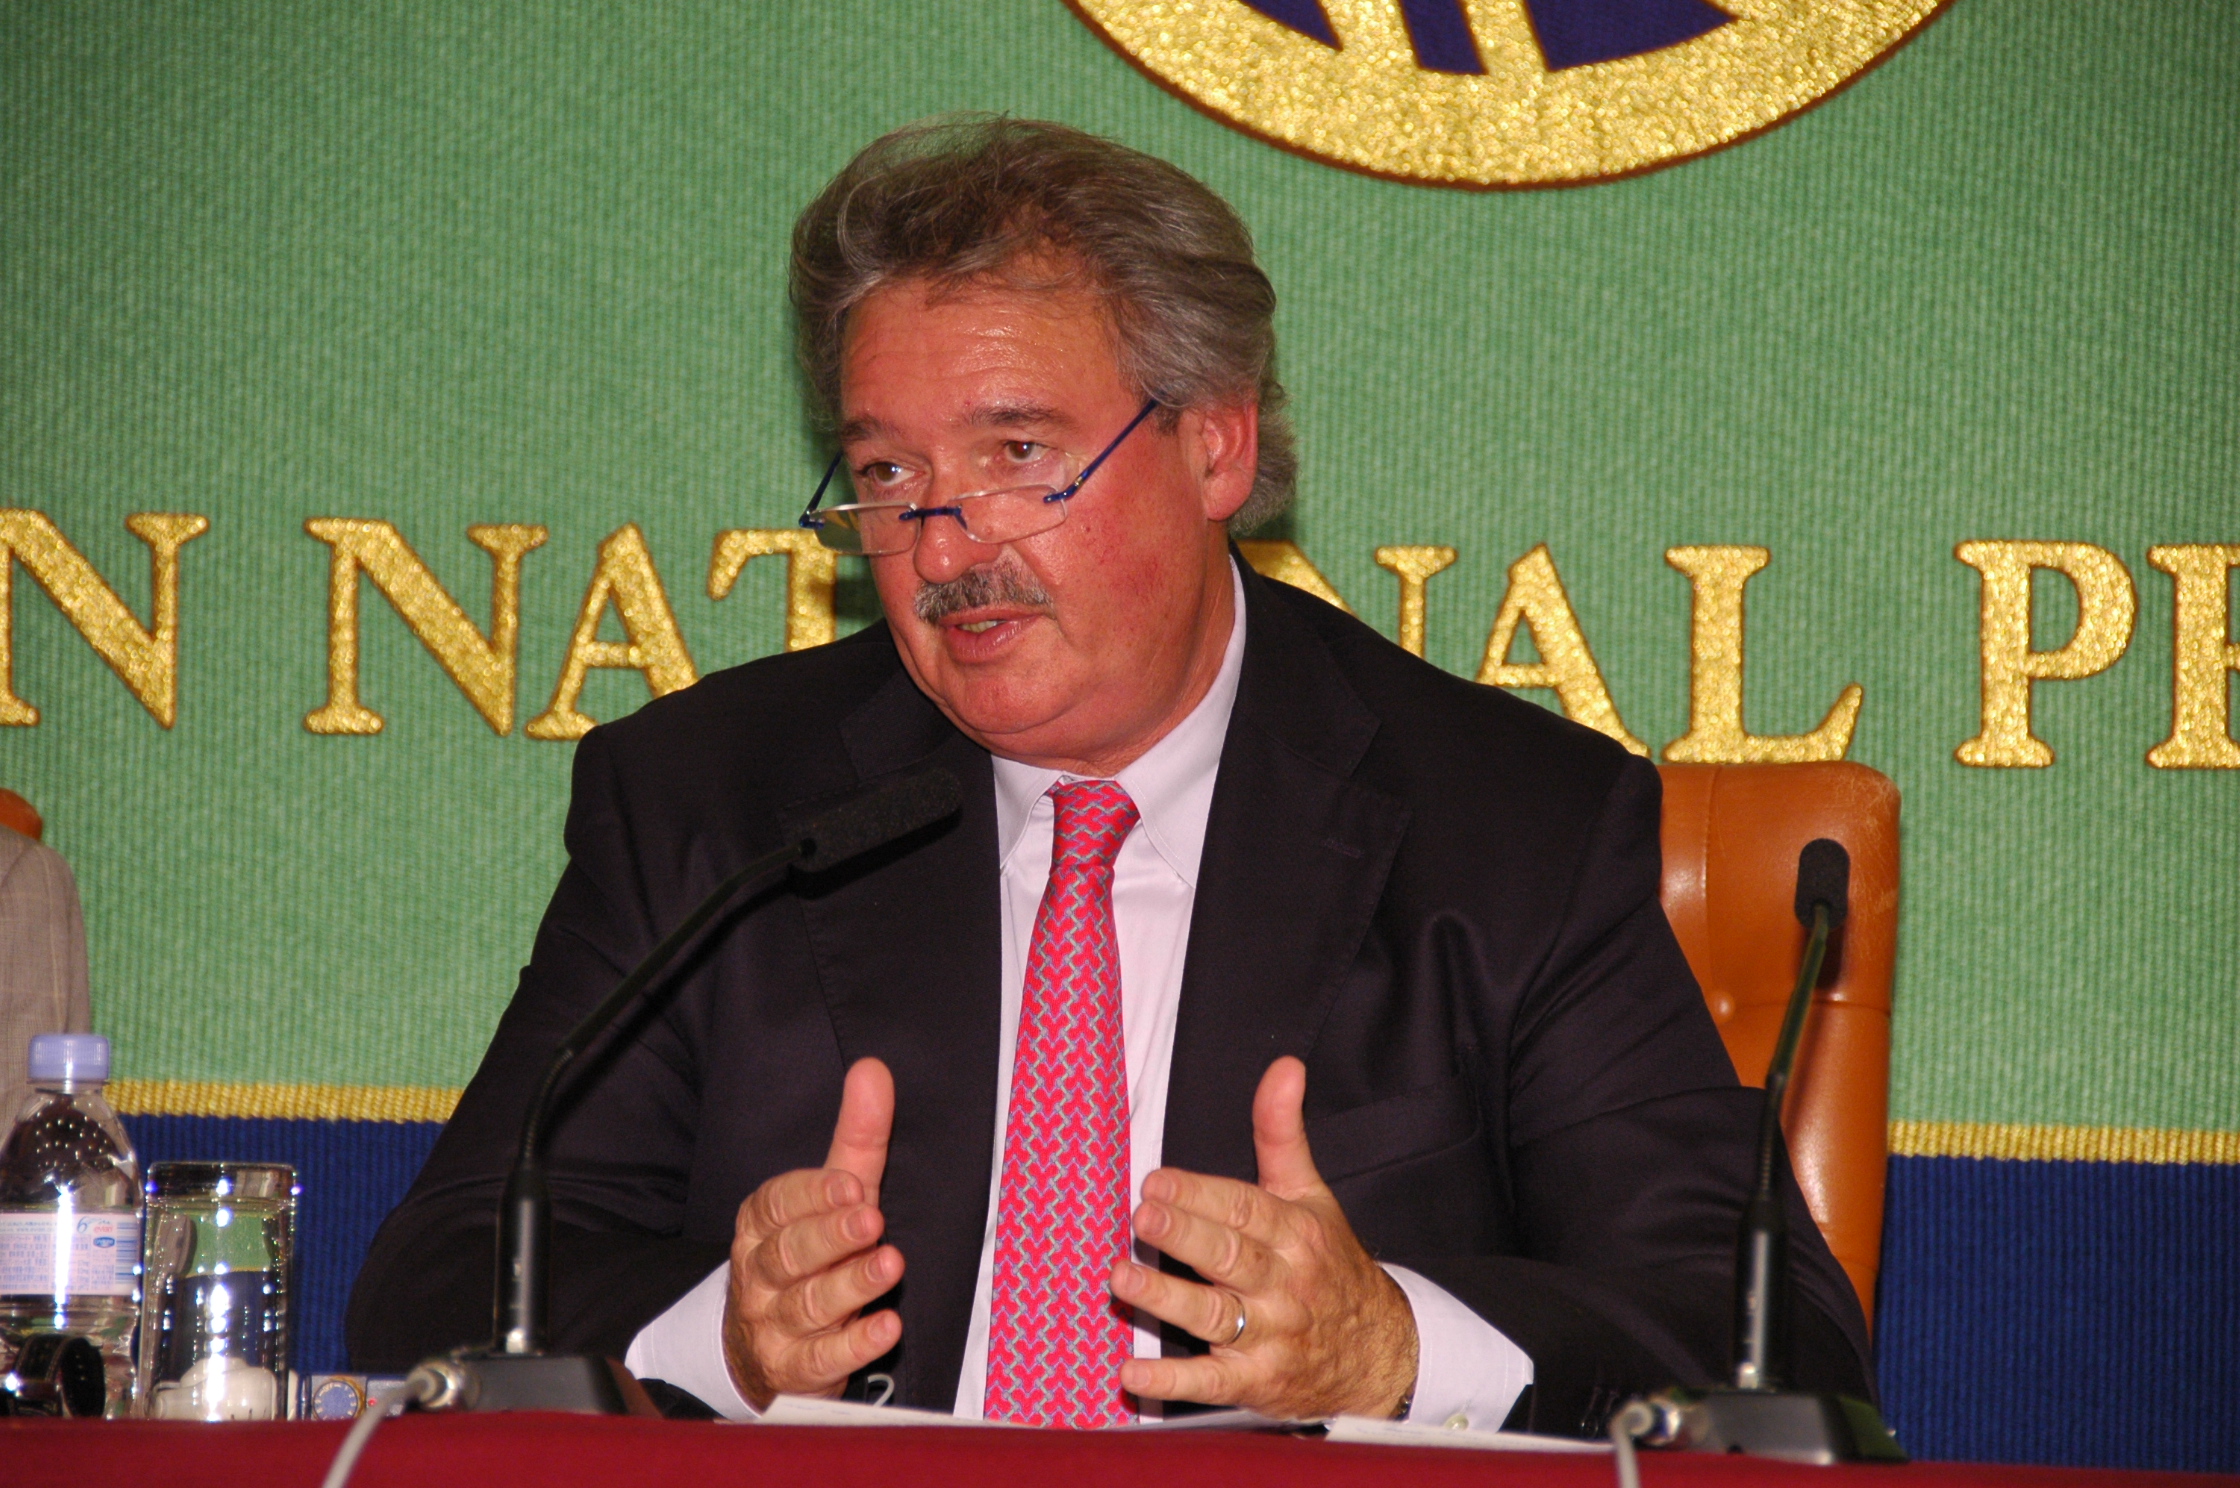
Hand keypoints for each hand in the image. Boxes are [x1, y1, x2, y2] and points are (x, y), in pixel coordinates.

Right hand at [721, 1057, 903, 1409]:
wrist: (760, 1345)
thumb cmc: (809, 1253)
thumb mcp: (832, 1194)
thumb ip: (856, 1137)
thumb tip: (873, 1069)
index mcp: (762, 1222)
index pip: (779, 1203)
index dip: (813, 1195)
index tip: (851, 1185)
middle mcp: (760, 1271)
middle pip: (790, 1253)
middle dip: (830, 1236)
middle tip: (871, 1220)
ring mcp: (773, 1323)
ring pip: (808, 1303)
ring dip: (851, 1285)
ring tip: (890, 1264)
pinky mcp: (795, 1368)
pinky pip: (822, 1359)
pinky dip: (854, 1344)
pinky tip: (886, 1328)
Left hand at [1110, 1056, 1417, 1419]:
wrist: (1380, 1354)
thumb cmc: (1330, 1266)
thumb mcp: (1312, 1195)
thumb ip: (1283, 1133)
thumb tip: (1284, 1066)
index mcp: (1295, 1234)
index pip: (1245, 1210)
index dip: (1201, 1194)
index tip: (1157, 1180)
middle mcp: (1283, 1285)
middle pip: (1230, 1258)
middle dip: (1185, 1235)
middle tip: (1143, 1213)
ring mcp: (1269, 1337)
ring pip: (1214, 1317)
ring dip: (1166, 1299)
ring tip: (1122, 1277)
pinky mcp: (1256, 1383)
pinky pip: (1210, 1384)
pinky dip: (1170, 1384)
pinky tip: (1131, 1372)